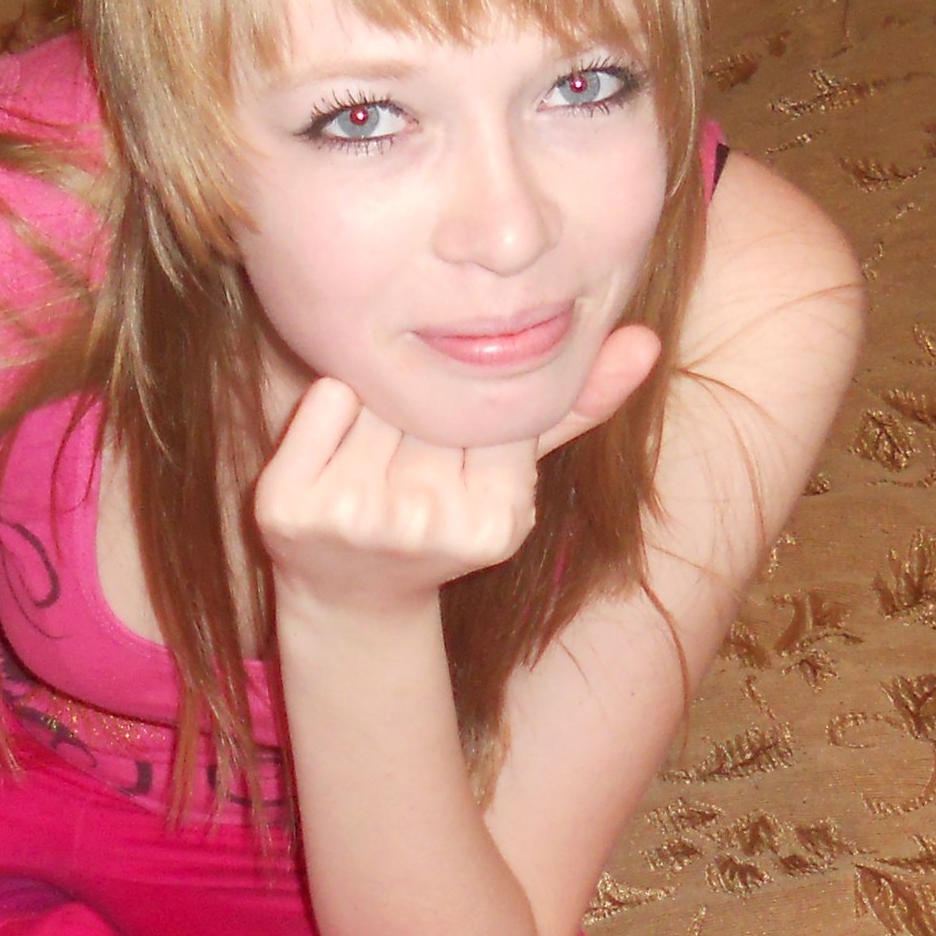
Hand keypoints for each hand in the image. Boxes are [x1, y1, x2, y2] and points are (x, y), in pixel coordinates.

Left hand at [256, 324, 659, 615]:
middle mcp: (426, 525)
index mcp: (498, 520)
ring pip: (383, 395)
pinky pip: (324, 399)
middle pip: (436, 401)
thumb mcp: (511, 474)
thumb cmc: (439, 517)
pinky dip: (329, 406)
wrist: (351, 595)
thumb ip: (574, 408)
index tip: (458, 443)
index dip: (474, 409)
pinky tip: (336, 448)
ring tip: (378, 452)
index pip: (497, 408)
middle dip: (424, 407)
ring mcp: (354, 519)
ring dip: (379, 405)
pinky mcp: (290, 508)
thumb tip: (645, 340)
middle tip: (410, 445)